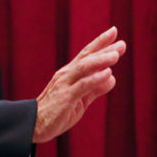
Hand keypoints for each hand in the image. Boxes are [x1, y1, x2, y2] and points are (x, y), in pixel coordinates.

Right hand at [32, 26, 125, 142]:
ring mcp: (65, 85)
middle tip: (122, 44)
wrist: (34, 124)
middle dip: (104, 49)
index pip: (86, 54)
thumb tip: (111, 77)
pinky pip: (82, 85)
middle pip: (87, 57)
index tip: (114, 32)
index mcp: (70, 74)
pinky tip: (108, 73)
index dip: (100, 43)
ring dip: (100, 60)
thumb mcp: (80, 99)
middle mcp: (67, 75)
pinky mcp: (65, 97)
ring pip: (84, 67)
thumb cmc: (57, 112)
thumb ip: (94, 88)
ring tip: (116, 55)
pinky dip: (95, 79)